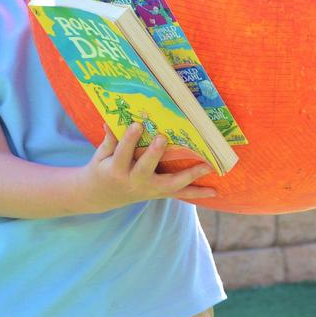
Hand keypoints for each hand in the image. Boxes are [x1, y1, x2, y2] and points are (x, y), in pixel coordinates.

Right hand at [84, 123, 216, 210]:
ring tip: (207, 166)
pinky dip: (197, 192)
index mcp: (116, 170)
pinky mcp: (159, 194)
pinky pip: (180, 194)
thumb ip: (109, 140)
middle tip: (162, 138)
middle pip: (145, 169)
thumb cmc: (102, 168)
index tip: (137, 124)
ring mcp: (149, 190)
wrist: (100, 196)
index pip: (123, 153)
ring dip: (189, 175)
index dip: (129, 139)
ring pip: (170, 185)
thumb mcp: (101, 155)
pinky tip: (215, 191)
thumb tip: (110, 120)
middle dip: (154, 154)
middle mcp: (134, 181)